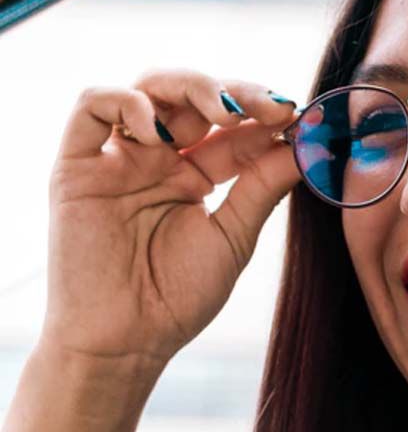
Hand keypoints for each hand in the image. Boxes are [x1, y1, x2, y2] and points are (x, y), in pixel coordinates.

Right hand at [45, 69, 299, 369]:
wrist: (125, 344)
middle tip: (270, 107)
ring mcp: (119, 158)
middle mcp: (158, 159)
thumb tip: (307, 143)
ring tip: (223, 113)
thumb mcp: (233, 236)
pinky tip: (159, 128)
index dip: (265, 115)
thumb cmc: (178, 298)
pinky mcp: (77, 166)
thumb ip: (264, 186)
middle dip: (236, 93)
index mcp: (197, 175)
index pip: (234, 126)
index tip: (299, 116)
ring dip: (191, 88)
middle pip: (195, 97)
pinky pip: (92, 107)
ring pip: (149, 88)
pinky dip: (127, 102)